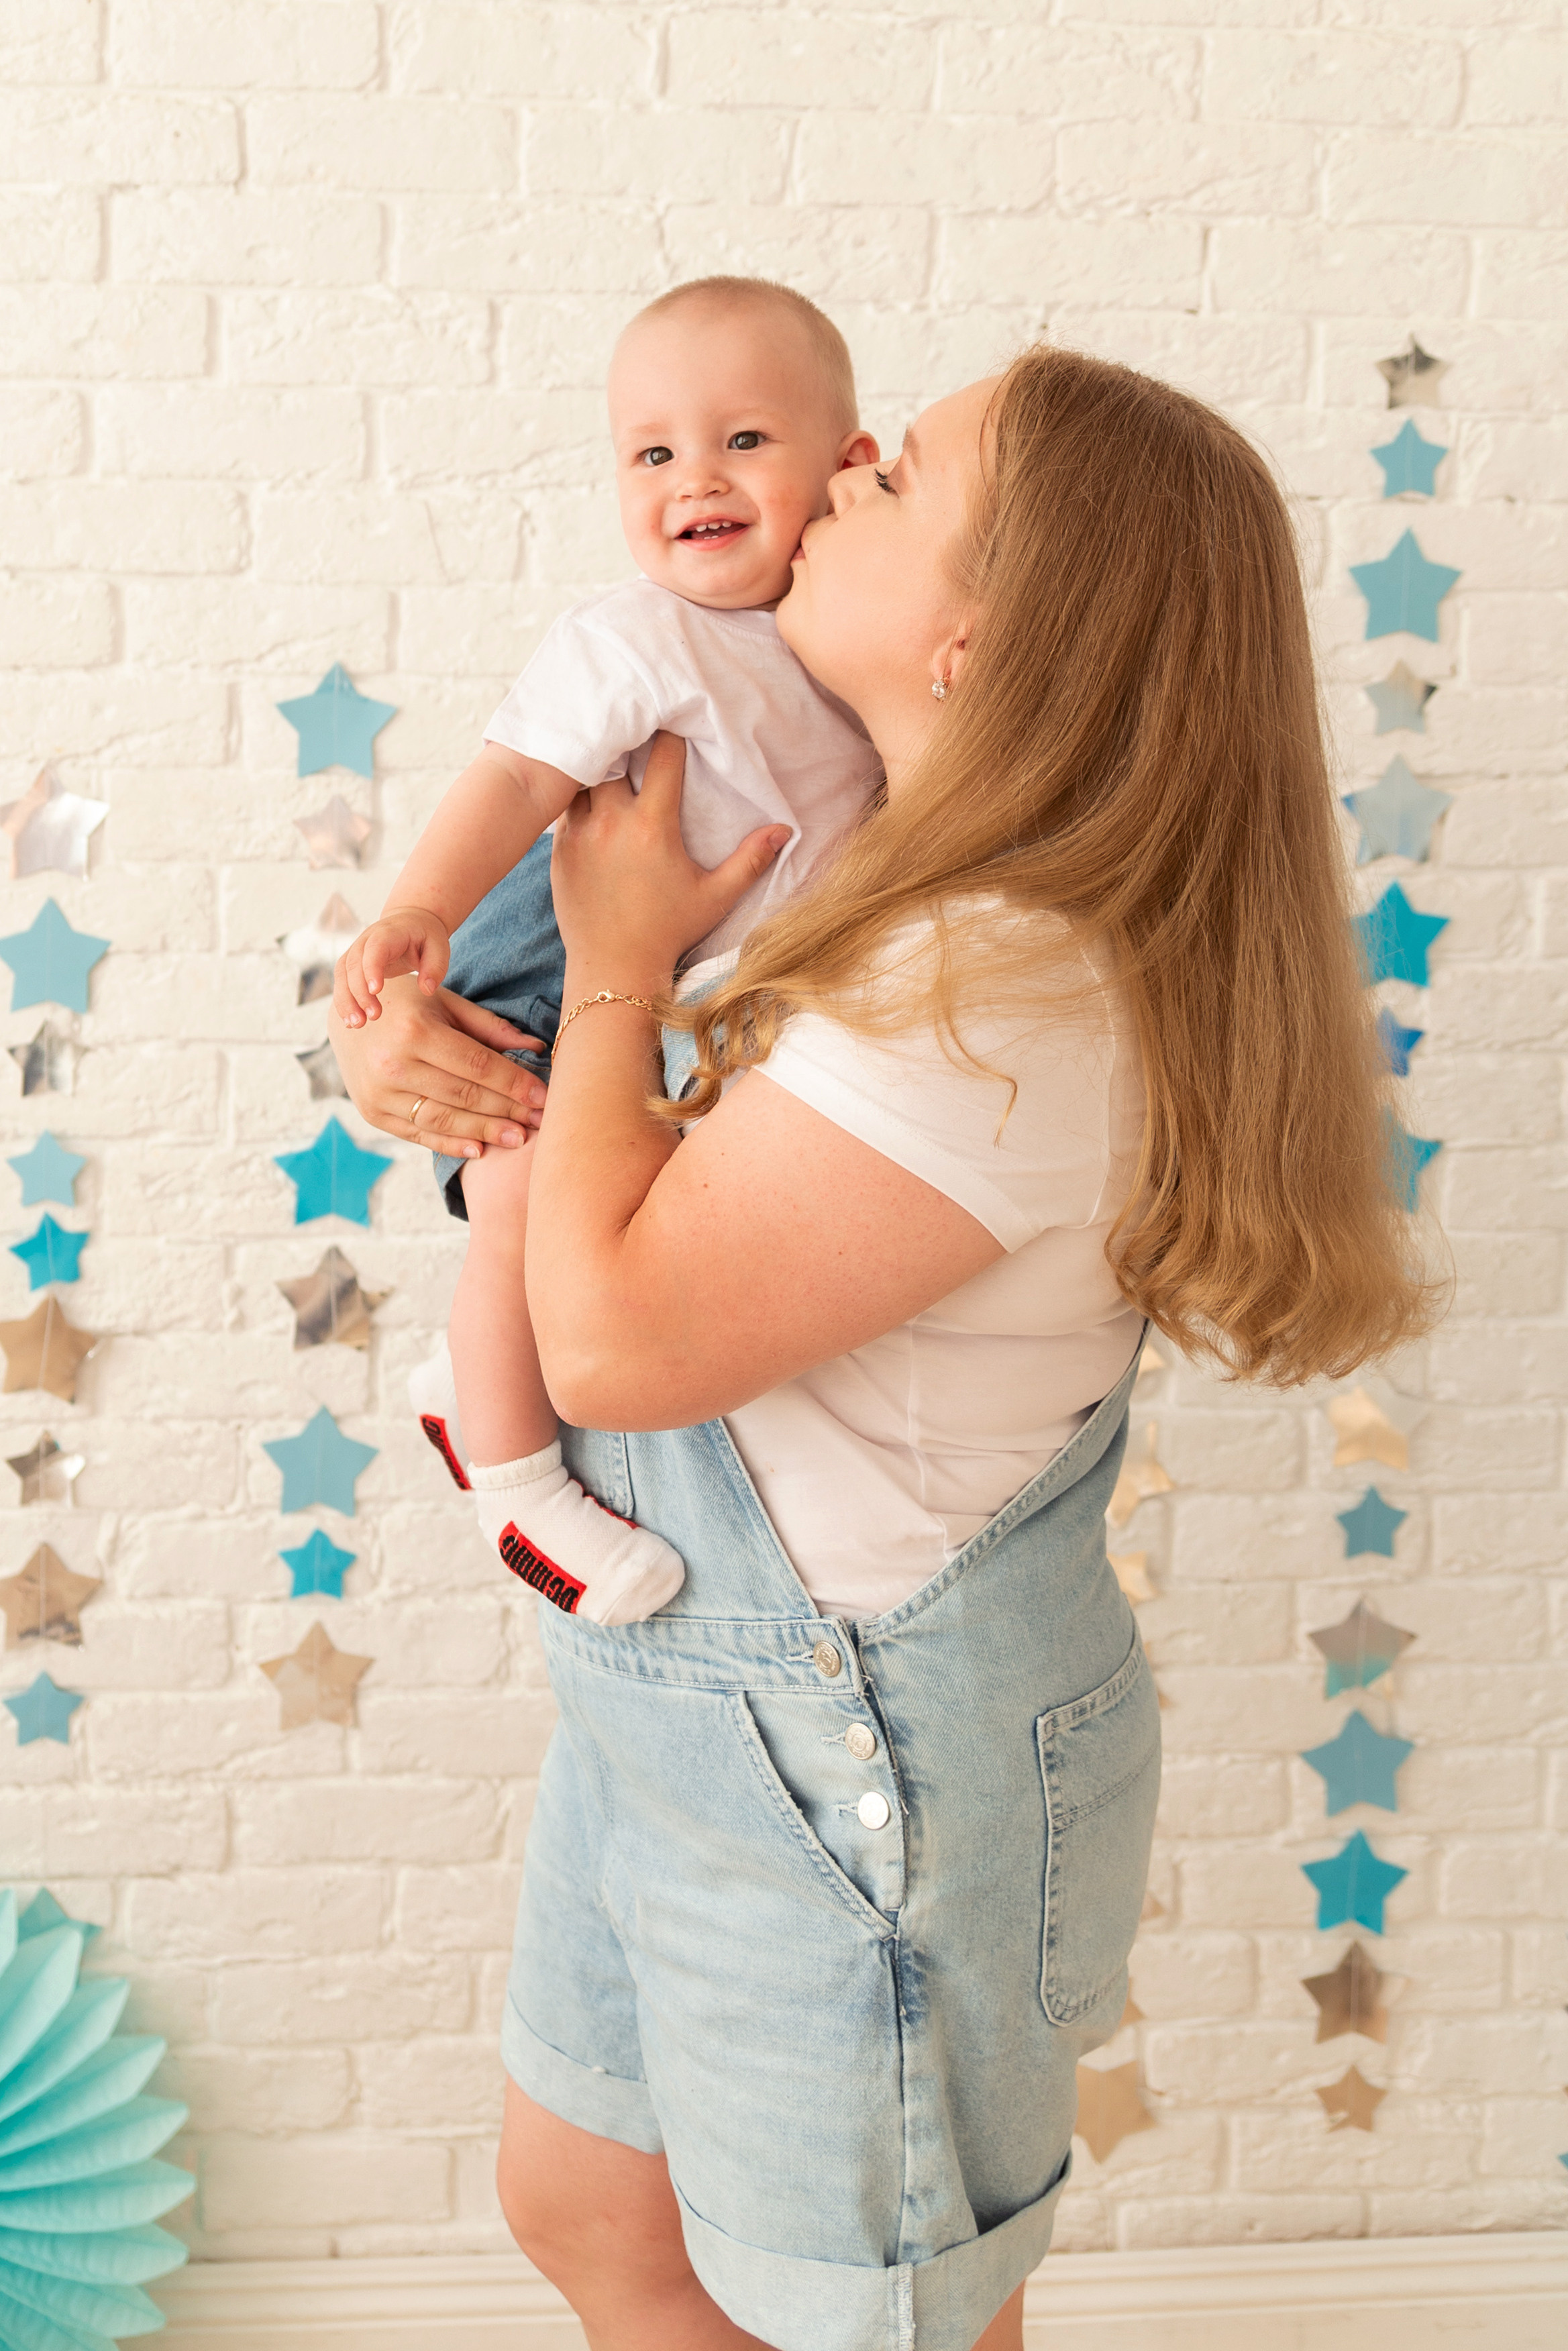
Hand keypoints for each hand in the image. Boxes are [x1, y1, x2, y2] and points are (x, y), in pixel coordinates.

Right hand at [328, 980, 548, 1154]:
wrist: (347, 1017)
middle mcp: (394, 1065)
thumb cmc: (406, 1005)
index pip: (476, 1064)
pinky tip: (480, 1149)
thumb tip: (537, 1047)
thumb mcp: (445, 1003)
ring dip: (485, 1132)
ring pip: (443, 1120)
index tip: (543, 1096)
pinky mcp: (373, 1113)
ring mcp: (380, 1093)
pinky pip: (419, 1135)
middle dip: (506, 1111)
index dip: (513, 1083)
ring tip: (518, 1138)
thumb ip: (490, 1028)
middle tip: (540, 1122)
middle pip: (463, 1095)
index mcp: (414, 1031)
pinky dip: (450, 1144)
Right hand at [334, 906, 451, 1026]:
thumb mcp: (439, 947)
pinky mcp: (351, 965)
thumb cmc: (425, 936)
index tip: (376, 991)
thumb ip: (435, 967)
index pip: (375, 949)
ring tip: (357, 1024)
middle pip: (353, 965)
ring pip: (342, 976)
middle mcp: (365, 940)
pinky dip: (343, 1002)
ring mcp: (355, 952)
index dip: (372, 968)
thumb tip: (428, 990)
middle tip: (373, 1016)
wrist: (409, 922)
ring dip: (346, 1001)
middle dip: (359, 993)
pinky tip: (350, 1021)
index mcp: (388, 933)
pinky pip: (341, 983)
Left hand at [549, 732, 789, 984]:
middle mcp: (612, 822)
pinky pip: (564, 807)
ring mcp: (580, 834)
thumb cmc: (669, 932)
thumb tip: (785, 830)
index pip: (662, 757)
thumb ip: (750, 860)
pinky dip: (576, 798)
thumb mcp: (716, 897)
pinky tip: (589, 799)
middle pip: (614, 755)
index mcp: (653, 826)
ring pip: (580, 778)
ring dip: (597, 769)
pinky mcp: (559, 850)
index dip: (671, 736)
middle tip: (637, 736)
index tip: (675, 727)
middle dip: (626, 744)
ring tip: (611, 764)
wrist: (614, 967)